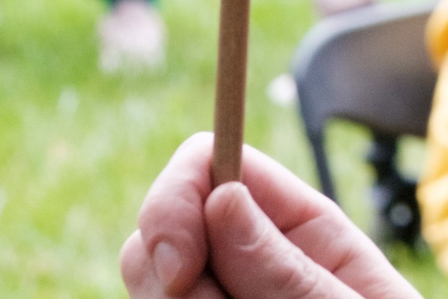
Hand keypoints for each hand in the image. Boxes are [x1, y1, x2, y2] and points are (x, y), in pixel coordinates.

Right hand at [122, 134, 419, 298]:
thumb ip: (286, 268)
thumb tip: (222, 194)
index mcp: (299, 227)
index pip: (211, 162)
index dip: (174, 198)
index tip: (179, 267)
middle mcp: (248, 257)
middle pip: (157, 230)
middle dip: (164, 276)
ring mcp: (217, 298)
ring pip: (148, 289)